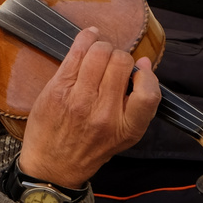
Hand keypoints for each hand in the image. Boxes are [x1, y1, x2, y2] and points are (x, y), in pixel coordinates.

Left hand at [17, 26, 160, 189]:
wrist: (52, 165)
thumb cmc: (90, 148)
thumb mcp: (124, 136)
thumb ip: (138, 104)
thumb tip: (144, 63)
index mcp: (126, 128)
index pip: (149, 93)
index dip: (147, 76)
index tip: (139, 72)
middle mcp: (104, 114)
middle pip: (122, 64)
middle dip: (120, 57)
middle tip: (113, 64)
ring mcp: (79, 100)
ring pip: (100, 53)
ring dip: (102, 47)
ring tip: (99, 54)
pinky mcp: (59, 89)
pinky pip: (76, 52)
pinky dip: (86, 39)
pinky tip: (90, 37)